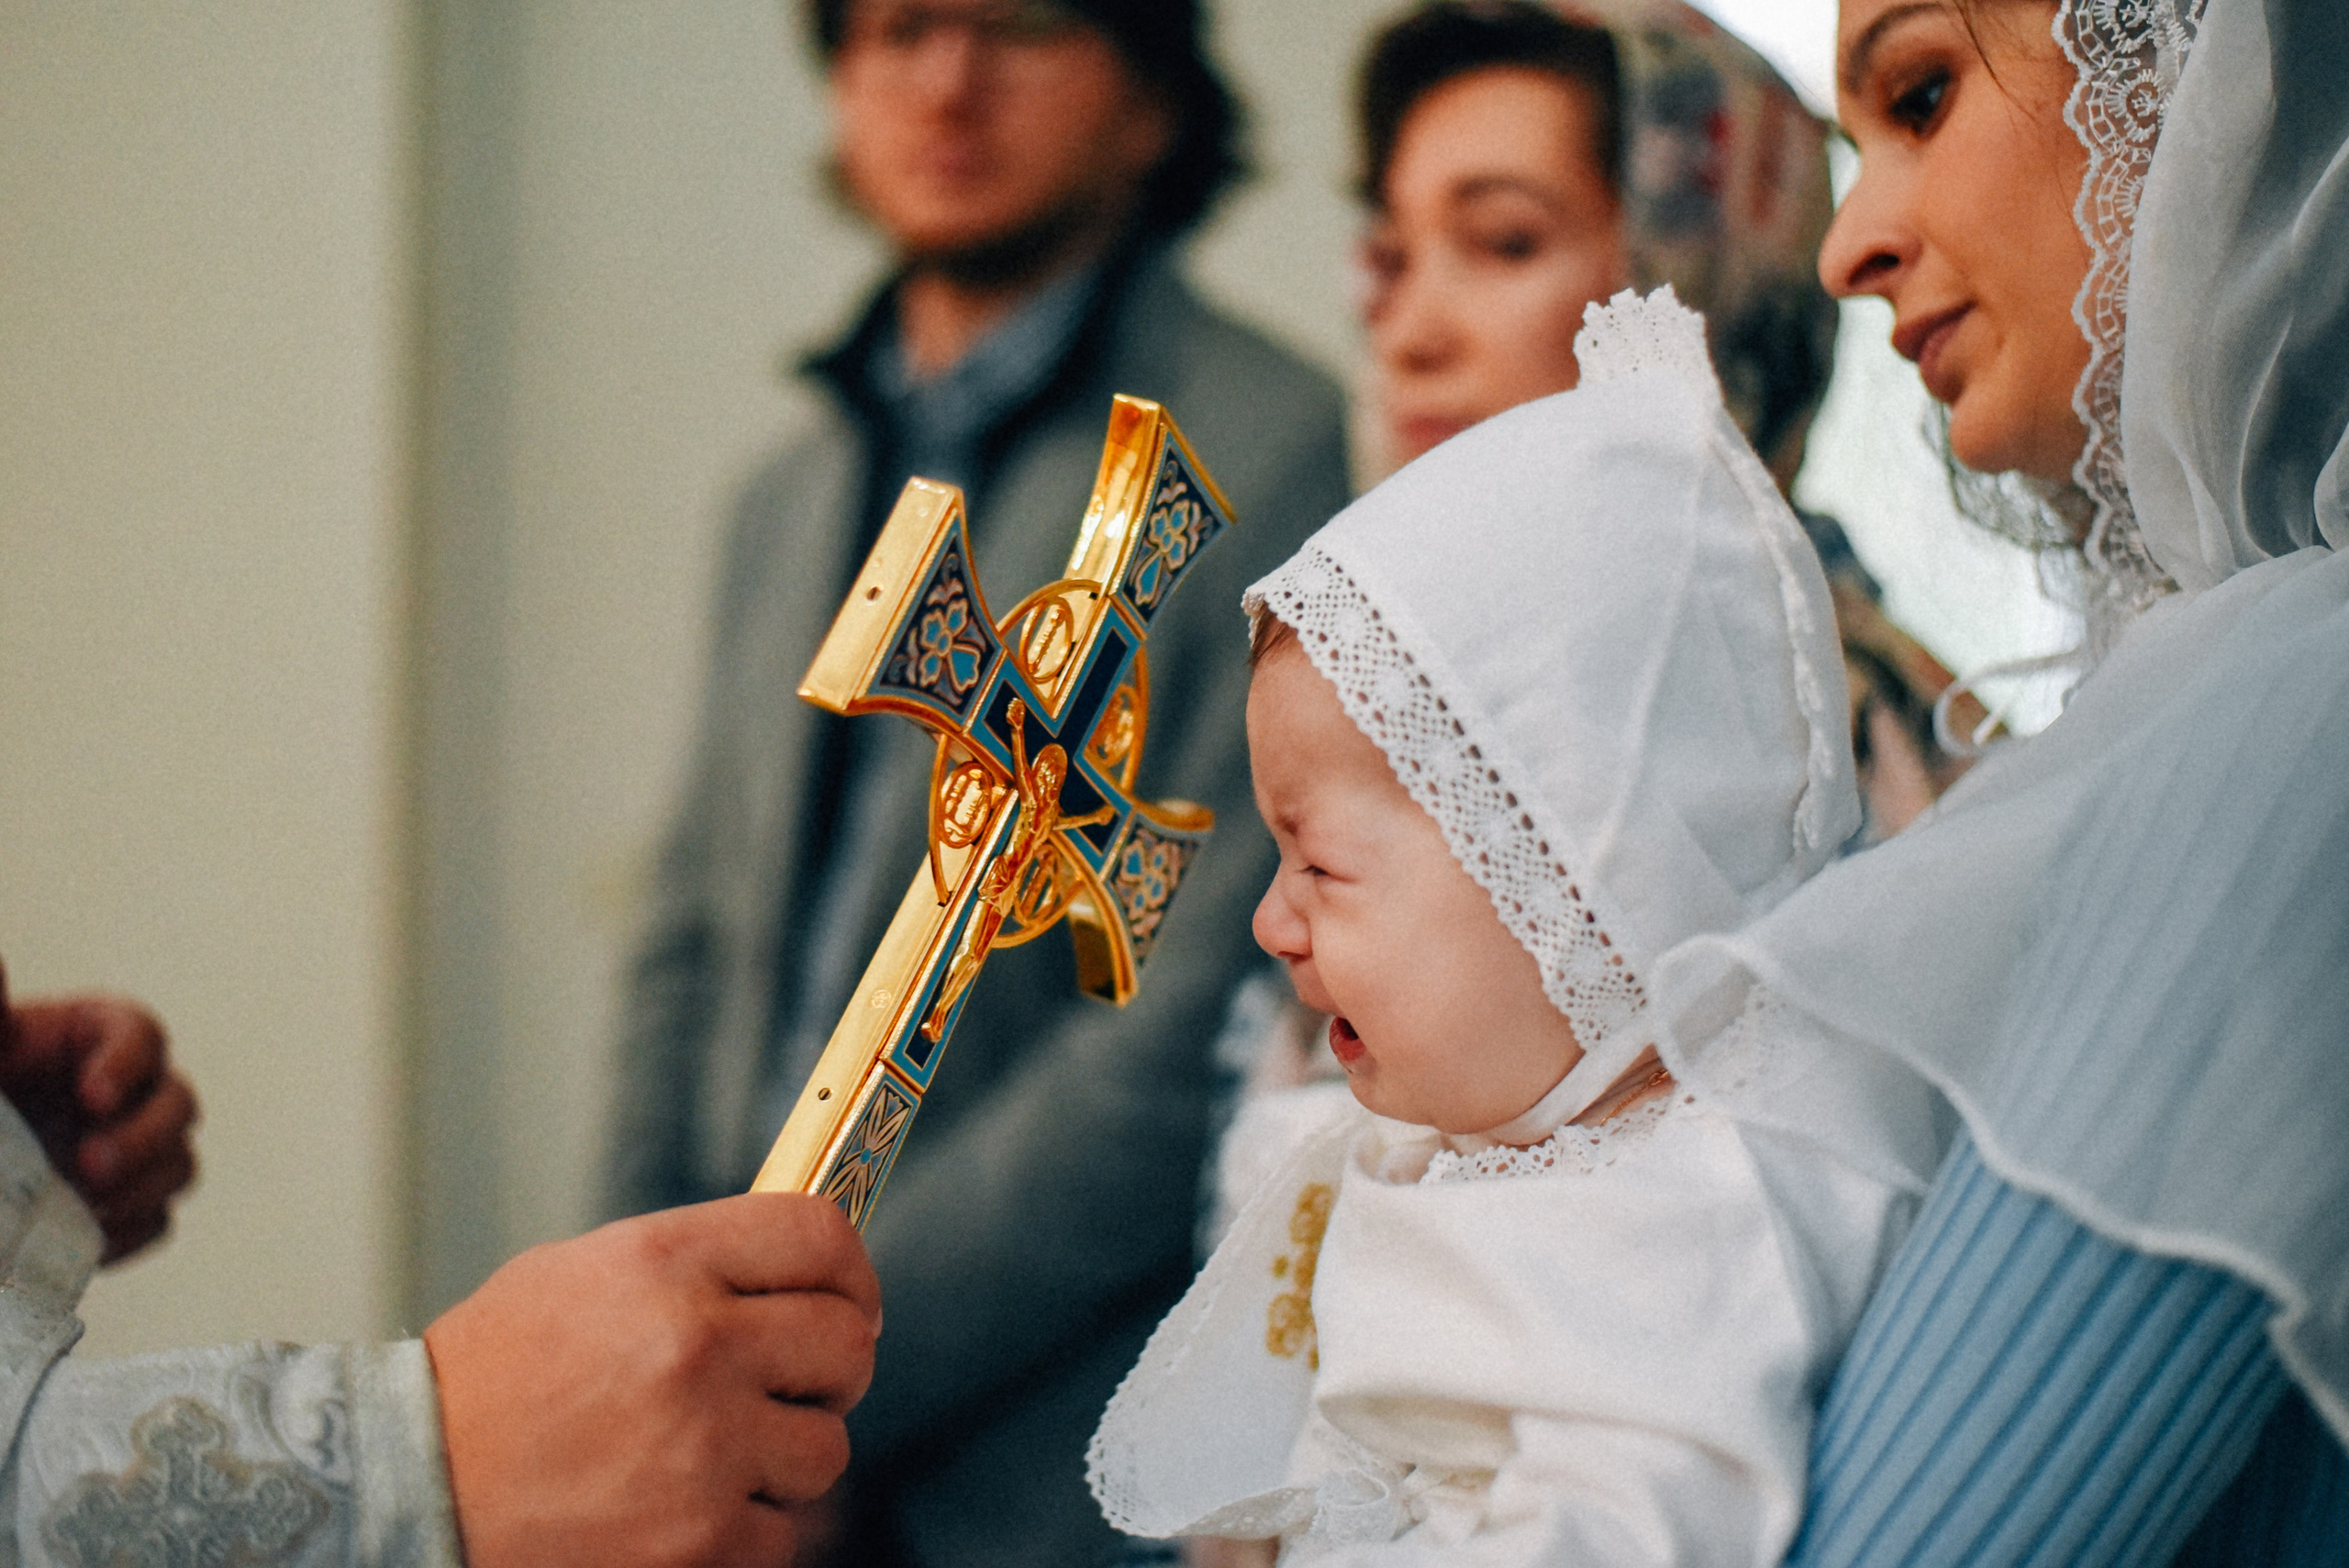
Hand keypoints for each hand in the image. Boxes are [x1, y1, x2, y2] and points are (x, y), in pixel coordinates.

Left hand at [0, 960, 199, 1263]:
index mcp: (98, 1037)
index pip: (141, 1035)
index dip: (128, 1064)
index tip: (91, 1095)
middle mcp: (131, 1091)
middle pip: (178, 1104)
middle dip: (143, 1136)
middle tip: (89, 1164)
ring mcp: (134, 1149)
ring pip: (178, 1165)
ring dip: (141, 1187)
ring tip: (85, 1204)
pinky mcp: (124, 1204)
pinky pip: (155, 1221)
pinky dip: (128, 1233)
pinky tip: (87, 1240)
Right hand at [425, 1194, 880, 1567]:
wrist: (407, 1489)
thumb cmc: (491, 1379)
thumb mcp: (582, 1275)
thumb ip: (697, 1264)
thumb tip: (801, 1267)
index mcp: (665, 1263)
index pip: (819, 1237)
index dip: (850, 1269)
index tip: (849, 1297)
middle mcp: (697, 1347)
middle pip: (847, 1342)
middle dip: (831, 1366)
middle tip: (793, 1383)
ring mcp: (704, 1449)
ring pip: (827, 1447)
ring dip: (786, 1455)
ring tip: (713, 1454)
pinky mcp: (701, 1542)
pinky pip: (783, 1530)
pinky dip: (745, 1527)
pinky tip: (683, 1508)